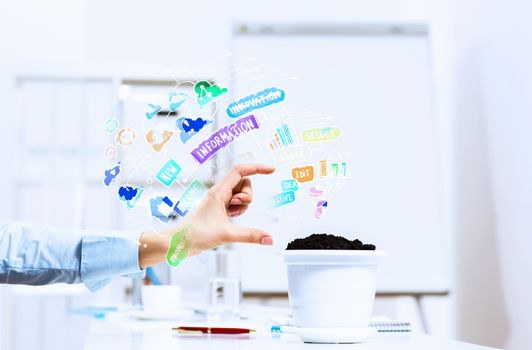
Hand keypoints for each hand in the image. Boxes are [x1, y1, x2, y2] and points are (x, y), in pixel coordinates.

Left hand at [138, 163, 274, 267]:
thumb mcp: (226, 234)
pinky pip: (237, 203)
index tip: (271, 170)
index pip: (241, 171)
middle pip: (244, 183)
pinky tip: (230, 219)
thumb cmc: (196, 234)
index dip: (257, 167)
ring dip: (243, 205)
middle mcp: (220, 192)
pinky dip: (239, 210)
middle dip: (247, 195)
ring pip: (242, 194)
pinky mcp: (220, 208)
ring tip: (231, 216)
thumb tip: (269, 239)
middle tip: (235, 208)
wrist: (180, 242)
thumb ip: (250, 236)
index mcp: (219, 191)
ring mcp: (220, 199)